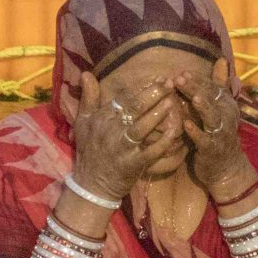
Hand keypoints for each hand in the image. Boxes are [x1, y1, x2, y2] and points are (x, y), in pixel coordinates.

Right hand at [71, 70, 181, 202]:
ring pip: (140, 128)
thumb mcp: (83, 122)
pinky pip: (150, 152)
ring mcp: (121, 148)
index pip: (124, 98)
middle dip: (153, 94)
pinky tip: (174, 132)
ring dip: (157, 115)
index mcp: (102, 118)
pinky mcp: (131, 164)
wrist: (91, 185)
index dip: (143, 87)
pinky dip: (162, 142)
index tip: (160, 77)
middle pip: (133, 109)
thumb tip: (86, 73)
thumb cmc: (90, 150)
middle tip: (170, 84)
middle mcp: (110, 131)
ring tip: (171, 103)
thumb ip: (88, 97)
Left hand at [175, 58, 255, 200]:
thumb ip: (219, 84)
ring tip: (193, 97)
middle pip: (211, 99)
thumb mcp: (221, 108)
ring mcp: (220, 133)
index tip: (182, 72)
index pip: (213, 88)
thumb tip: (221, 60)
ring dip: (202, 107)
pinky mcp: (212, 149)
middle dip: (196, 88)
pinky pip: (204, 139)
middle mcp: (226, 116)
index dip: (198, 79)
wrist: (226, 167)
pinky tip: (186, 125)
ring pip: (211, 117)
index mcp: (226, 105)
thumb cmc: (219, 134)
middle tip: (179, 78)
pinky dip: (196, 132)